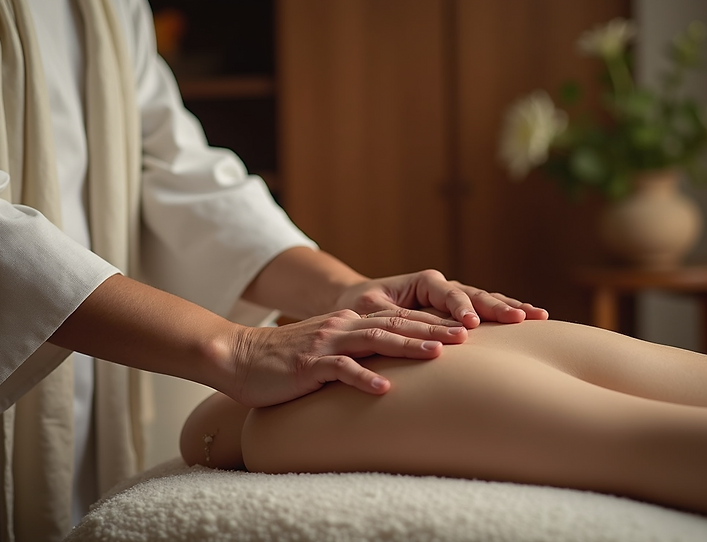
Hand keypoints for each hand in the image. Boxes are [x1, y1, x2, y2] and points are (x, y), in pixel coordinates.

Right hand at [229, 308, 467, 406]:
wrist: (239, 357)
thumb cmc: (286, 362)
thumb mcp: (327, 352)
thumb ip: (356, 354)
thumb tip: (391, 370)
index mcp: (350, 323)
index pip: (398, 319)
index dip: (432, 322)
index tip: (465, 328)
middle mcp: (343, 327)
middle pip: (395, 324)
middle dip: (433, 328)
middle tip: (467, 335)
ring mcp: (327, 344)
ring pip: (375, 341)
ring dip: (409, 345)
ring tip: (438, 353)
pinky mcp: (310, 366)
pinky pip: (341, 371)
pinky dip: (364, 379)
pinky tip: (385, 389)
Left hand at [334, 269, 548, 327]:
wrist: (358, 305)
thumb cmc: (359, 308)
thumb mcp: (370, 311)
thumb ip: (391, 318)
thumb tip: (411, 331)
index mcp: (423, 281)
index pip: (447, 293)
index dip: (460, 308)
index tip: (471, 325)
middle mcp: (443, 286)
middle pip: (475, 294)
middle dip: (498, 306)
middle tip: (521, 318)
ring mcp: (454, 298)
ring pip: (486, 300)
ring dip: (511, 307)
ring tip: (539, 315)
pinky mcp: (458, 311)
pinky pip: (485, 311)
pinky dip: (506, 314)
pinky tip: (531, 319)